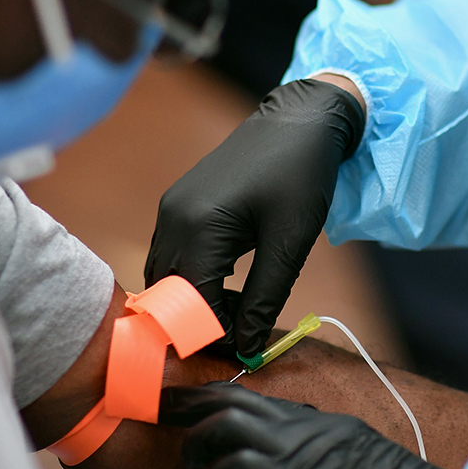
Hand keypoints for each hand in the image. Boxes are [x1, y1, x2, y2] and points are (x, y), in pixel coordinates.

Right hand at [145, 79, 364, 356]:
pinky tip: (228, 281)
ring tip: (238, 308)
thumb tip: (246, 345)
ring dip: (193, 300)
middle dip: (198, 321)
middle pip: (167, 291)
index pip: (188, 302)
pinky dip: (192, 276)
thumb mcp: (290, 242)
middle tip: (240, 334)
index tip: (242, 350)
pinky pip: (173, 252)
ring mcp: (172, 207)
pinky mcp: (179, 202)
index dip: (211, 333)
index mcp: (198, 226)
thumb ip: (264, 297)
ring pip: (166, 274)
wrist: (300, 118)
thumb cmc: (301, 175)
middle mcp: (173, 217)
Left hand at [161, 383, 467, 468]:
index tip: (200, 402)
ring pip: (230, 422)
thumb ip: (327, 460)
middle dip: (196, 400)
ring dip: (200, 438)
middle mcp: (312, 429)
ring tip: (188, 458)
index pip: (265, 400)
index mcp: (329, 426)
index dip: (225, 399)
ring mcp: (303, 452)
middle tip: (164, 405)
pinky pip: (237, 466)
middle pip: (239, 397)